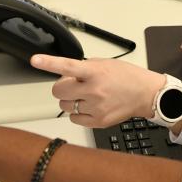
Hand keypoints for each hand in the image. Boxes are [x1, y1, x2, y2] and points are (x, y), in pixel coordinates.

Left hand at [31, 55, 164, 127]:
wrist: (146, 94)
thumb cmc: (128, 77)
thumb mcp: (106, 63)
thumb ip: (85, 67)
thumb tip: (67, 73)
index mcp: (95, 72)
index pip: (67, 66)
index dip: (48, 63)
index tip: (35, 60)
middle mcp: (94, 90)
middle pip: (59, 91)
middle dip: (62, 87)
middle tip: (74, 85)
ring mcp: (95, 108)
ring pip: (64, 106)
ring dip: (70, 100)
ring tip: (86, 96)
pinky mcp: (98, 121)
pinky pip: (74, 119)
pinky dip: (77, 113)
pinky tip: (89, 106)